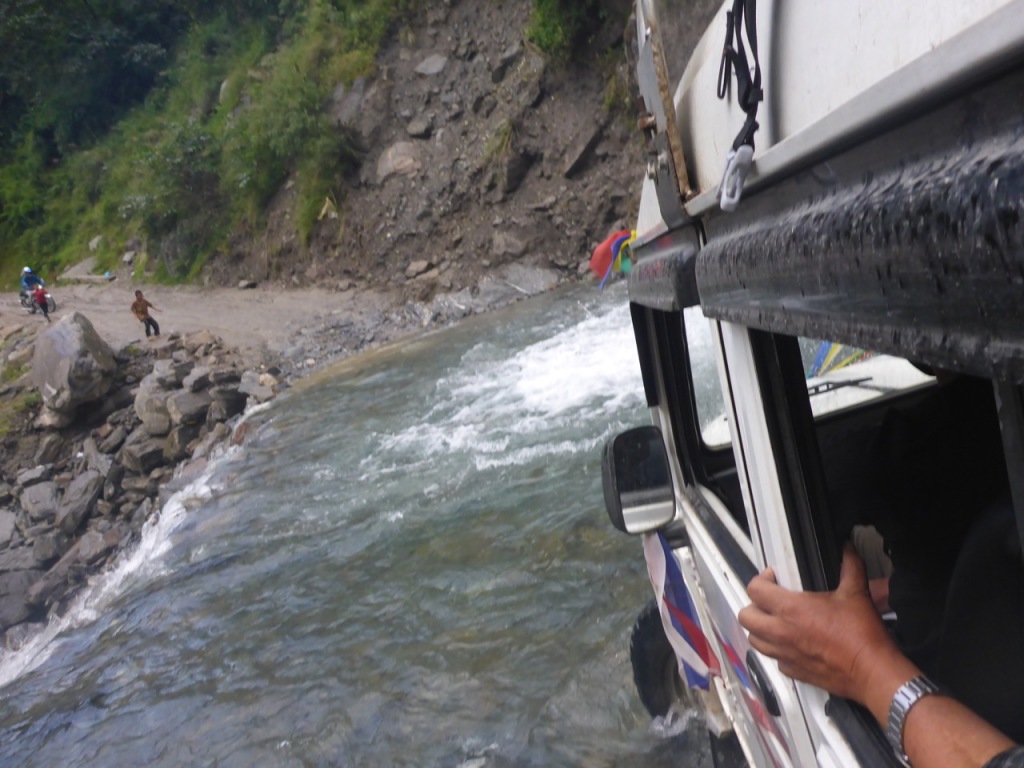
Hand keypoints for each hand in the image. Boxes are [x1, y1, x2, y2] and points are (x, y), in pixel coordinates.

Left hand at [738, 546, 908, 707]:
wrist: (872, 672)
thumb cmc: (862, 633)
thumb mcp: (856, 593)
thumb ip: (850, 566)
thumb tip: (848, 548)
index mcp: (790, 609)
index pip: (754, 590)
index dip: (761, 580)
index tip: (775, 578)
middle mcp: (780, 632)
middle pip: (745, 616)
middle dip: (754, 606)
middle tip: (771, 602)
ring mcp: (784, 654)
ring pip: (754, 640)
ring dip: (761, 629)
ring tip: (777, 622)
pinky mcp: (793, 672)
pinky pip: (774, 659)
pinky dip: (778, 650)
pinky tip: (792, 644)